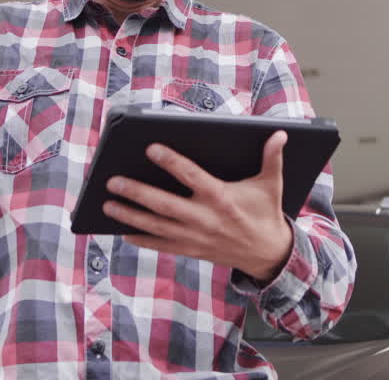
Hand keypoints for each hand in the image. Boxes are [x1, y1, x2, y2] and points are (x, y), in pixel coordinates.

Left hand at [104, 131, 293, 283]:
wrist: (268, 254)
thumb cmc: (266, 213)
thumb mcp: (272, 185)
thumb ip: (272, 158)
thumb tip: (280, 133)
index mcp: (222, 198)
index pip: (191, 175)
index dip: (170, 161)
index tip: (150, 147)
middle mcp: (205, 218)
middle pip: (164, 205)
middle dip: (137, 192)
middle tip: (113, 180)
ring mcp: (196, 237)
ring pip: (156, 226)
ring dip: (130, 216)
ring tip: (108, 204)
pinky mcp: (192, 250)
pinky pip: (161, 245)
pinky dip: (141, 239)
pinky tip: (122, 230)